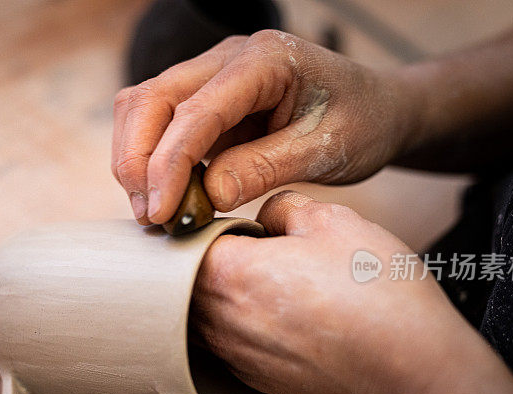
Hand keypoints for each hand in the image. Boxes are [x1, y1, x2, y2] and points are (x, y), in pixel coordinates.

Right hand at [112, 30, 416, 223]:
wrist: (377, 109)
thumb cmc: (361, 123)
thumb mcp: (325, 151)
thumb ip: (265, 168)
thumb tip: (208, 195)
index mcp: (264, 61)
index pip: (196, 111)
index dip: (169, 163)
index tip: (162, 212)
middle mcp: (228, 59)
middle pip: (151, 99)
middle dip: (137, 160)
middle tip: (150, 216)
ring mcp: (212, 75)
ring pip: (144, 107)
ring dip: (136, 159)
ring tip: (153, 211)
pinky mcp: (206, 99)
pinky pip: (160, 123)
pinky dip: (151, 159)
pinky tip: (166, 195)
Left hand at [191, 191, 473, 393]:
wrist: (412, 372)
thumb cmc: (377, 293)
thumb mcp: (335, 221)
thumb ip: (283, 207)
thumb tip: (265, 218)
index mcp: (229, 273)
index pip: (190, 240)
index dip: (213, 225)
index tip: (239, 223)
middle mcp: (219, 321)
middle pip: (188, 281)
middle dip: (212, 261)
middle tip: (254, 250)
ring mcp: (234, 357)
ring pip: (203, 315)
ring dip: (224, 295)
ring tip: (271, 284)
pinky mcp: (255, 381)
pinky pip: (227, 345)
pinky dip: (240, 327)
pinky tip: (282, 318)